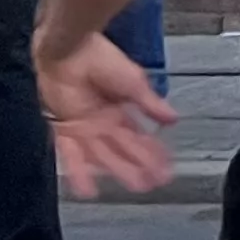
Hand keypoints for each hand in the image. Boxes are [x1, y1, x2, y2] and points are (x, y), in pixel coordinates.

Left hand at [36, 34, 175, 197]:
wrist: (70, 50)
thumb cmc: (102, 58)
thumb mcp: (135, 82)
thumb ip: (151, 104)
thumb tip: (174, 120)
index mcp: (120, 111)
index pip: (140, 137)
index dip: (153, 153)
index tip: (166, 169)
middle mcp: (103, 123)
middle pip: (123, 150)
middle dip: (139, 167)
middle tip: (153, 185)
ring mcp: (85, 127)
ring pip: (103, 156)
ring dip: (117, 172)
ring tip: (132, 188)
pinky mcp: (65, 128)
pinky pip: (71, 154)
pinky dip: (78, 172)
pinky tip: (86, 190)